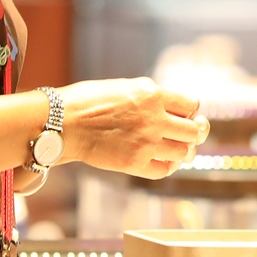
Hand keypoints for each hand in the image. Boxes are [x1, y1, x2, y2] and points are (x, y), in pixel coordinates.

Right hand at [59, 78, 208, 178]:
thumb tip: (172, 108)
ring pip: (184, 152)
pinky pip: (165, 170)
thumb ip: (151, 97)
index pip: (192, 105)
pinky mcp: (135, 164)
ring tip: (176, 149)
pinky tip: (163, 161)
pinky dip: (168, 166)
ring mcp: (146, 143)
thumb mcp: (125, 87)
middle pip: (194, 131)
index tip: (183, 115)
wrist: (62, 123)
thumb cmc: (88, 101)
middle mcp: (154, 119)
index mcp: (152, 94)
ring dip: (183, 151)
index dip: (190, 111)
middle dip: (194, 132)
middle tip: (189, 134)